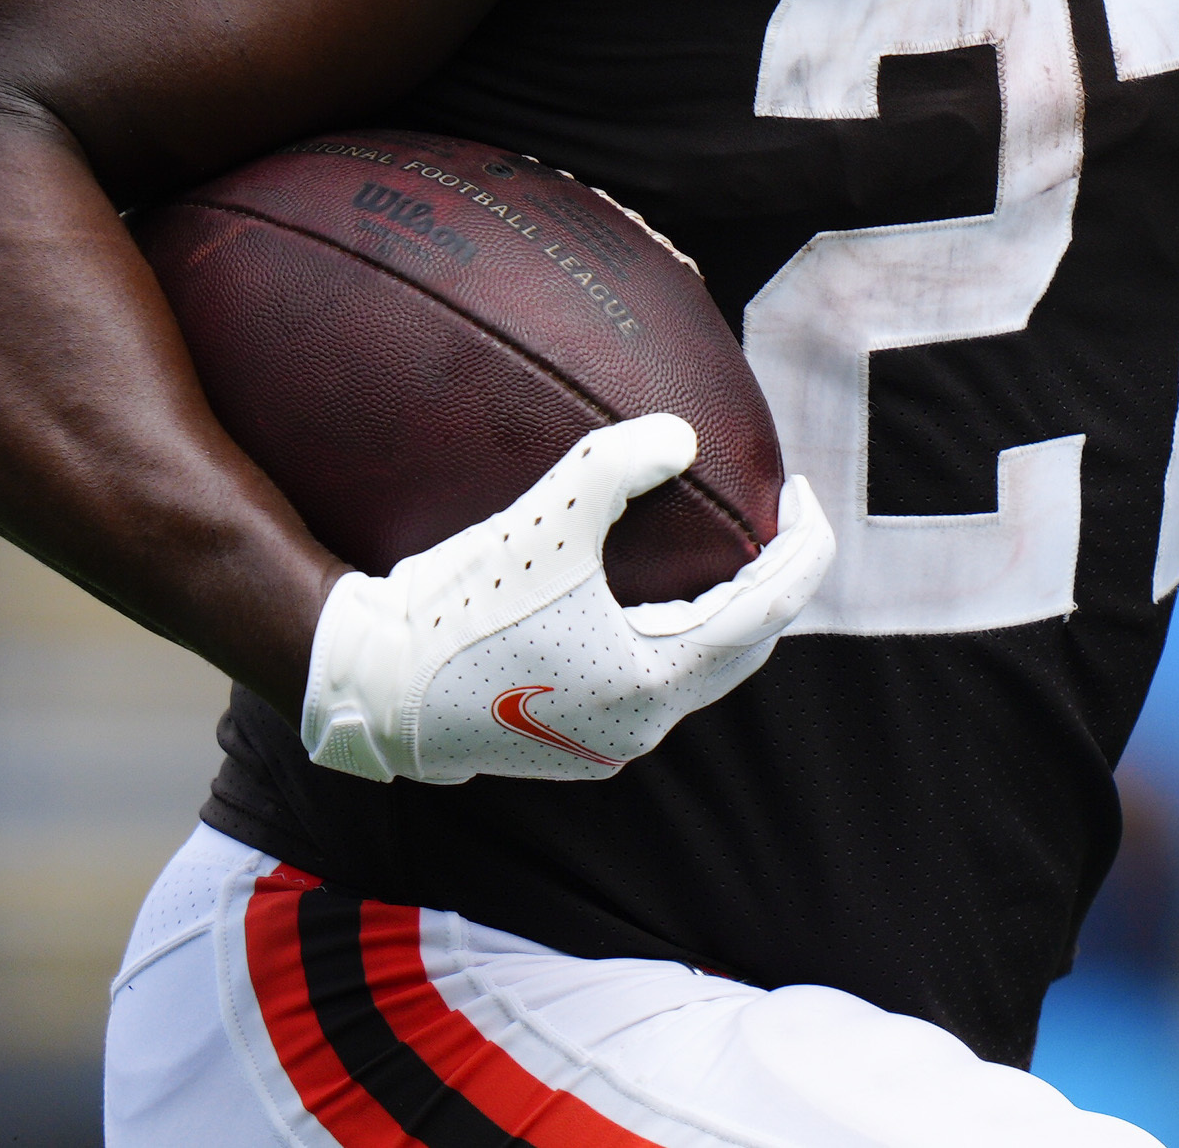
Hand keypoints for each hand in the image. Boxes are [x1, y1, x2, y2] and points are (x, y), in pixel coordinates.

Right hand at [299, 415, 833, 782]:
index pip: (768, 611)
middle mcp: (641, 724)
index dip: (802, 548)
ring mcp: (607, 741)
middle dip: (773, 582)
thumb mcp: (542, 521)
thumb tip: (681, 437)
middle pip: (744, 647)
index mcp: (652, 681)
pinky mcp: (574, 740)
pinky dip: (675, 637)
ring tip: (727, 551)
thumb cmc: (456, 607)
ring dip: (723, 613)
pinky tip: (654, 596)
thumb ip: (616, 466)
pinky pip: (654, 683)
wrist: (373, 686)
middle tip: (777, 517)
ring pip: (698, 669)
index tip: (805, 493)